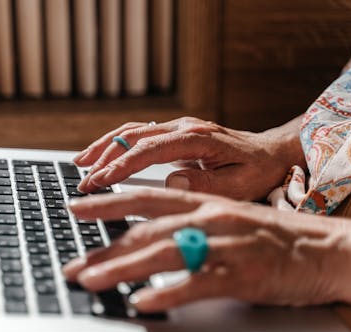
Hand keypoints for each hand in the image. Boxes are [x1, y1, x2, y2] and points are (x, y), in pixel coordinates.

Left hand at [63, 189, 350, 311]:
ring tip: (91, 280)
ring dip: (123, 268)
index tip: (76, 206)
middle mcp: (210, 218)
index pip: (146, 197)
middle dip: (104, 247)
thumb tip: (145, 237)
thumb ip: (187, 223)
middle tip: (73, 264)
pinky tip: (143, 304)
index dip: (108, 201)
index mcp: (204, 202)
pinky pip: (197, 283)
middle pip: (146, 231)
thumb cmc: (272, 236)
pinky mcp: (242, 274)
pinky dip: (168, 293)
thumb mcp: (226, 219)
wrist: (325, 248)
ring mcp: (225, 244)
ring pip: (164, 253)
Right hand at [74, 117, 304, 200]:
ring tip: (80, 163)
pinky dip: (116, 143)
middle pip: (133, 136)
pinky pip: (138, 133)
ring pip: (131, 131)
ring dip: (104, 146)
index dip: (122, 166)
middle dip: (104, 158)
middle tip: (83, 180)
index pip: (149, 150)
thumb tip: (171, 181)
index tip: (101, 181)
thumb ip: (206, 185)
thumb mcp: (240, 185)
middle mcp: (183, 127)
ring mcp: (177, 127)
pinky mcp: (175, 133)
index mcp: (197, 138)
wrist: (270, 153)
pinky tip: (102, 153)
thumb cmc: (257, 171)